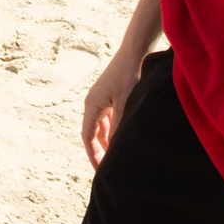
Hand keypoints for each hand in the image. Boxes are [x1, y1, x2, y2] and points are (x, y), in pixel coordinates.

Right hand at [79, 47, 143, 166]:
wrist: (135, 52)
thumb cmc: (130, 76)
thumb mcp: (126, 106)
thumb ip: (119, 128)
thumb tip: (116, 150)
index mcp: (92, 105)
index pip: (88, 137)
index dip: (94, 155)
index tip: (100, 171)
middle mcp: (93, 102)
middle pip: (93, 133)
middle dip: (100, 151)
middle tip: (108, 169)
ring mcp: (101, 97)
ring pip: (101, 126)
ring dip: (107, 141)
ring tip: (117, 157)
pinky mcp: (110, 94)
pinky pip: (108, 118)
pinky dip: (113, 130)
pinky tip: (123, 137)